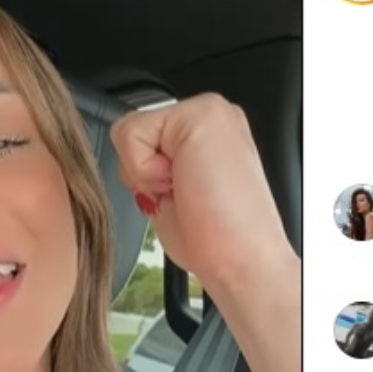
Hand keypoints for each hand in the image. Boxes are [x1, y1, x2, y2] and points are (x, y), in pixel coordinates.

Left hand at [110, 93, 294, 299]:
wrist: (243, 261)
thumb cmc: (217, 241)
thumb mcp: (174, 193)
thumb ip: (156, 165)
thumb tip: (130, 163)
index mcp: (210, 132)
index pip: (145, 138)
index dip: (147, 178)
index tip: (184, 198)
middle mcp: (213, 115)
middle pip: (134, 132)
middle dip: (144, 173)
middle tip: (185, 196)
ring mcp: (210, 110)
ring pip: (130, 130)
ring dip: (146, 173)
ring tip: (187, 190)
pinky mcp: (200, 114)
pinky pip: (131, 133)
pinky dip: (144, 170)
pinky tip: (183, 183)